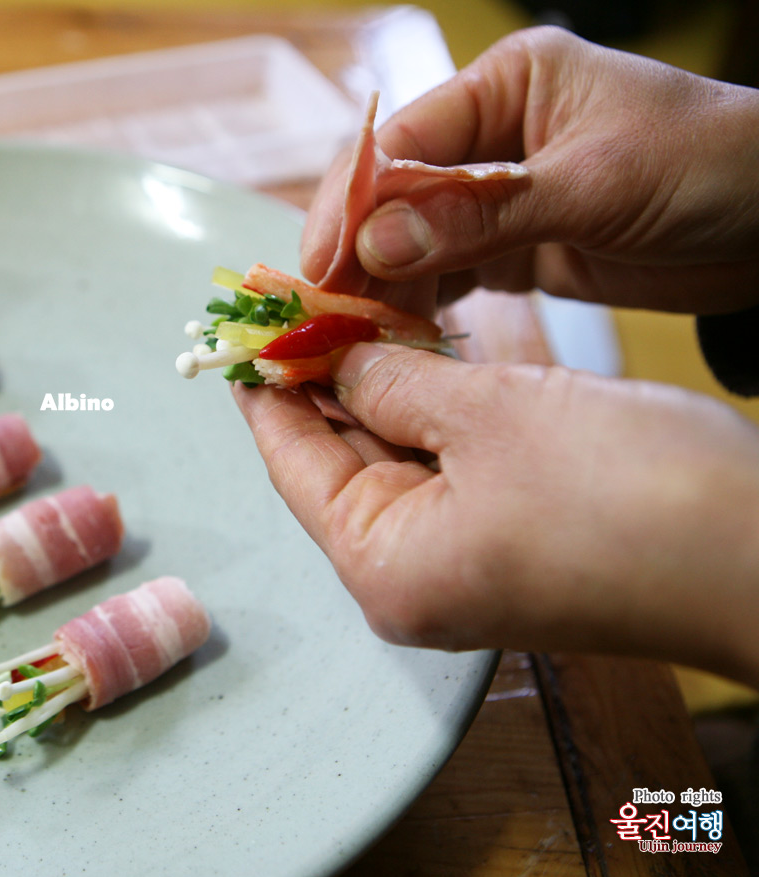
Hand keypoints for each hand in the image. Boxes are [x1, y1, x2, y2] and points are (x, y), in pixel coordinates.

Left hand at [233, 344, 758, 684]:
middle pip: (336, 460)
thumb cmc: (633, 494)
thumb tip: (339, 358)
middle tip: (298, 298)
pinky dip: (429, 412)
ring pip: (394, 458)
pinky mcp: (512, 543)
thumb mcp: (490, 413)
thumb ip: (395, 380)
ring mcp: (464, 564)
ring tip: (348, 308)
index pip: (290, 460)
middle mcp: (412, 578)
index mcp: (386, 566)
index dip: (265, 384)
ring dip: (377, 386)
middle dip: (321, 377)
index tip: (243, 323)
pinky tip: (416, 351)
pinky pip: (445, 468)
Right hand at [300, 27, 758, 314]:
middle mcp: (491, 135)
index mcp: (505, 85)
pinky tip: (395, 334)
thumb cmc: (712, 167)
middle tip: (320, 311)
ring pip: (412, 238)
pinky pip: (448, 273)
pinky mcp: (517, 246)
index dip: (351, 204)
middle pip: (392, 192)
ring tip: (349, 335)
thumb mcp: (597, 186)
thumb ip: (484, 215)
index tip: (320, 265)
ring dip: (380, 284)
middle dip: (354, 250)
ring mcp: (500, 194)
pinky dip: (420, 303)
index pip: (401, 142)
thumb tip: (377, 242)